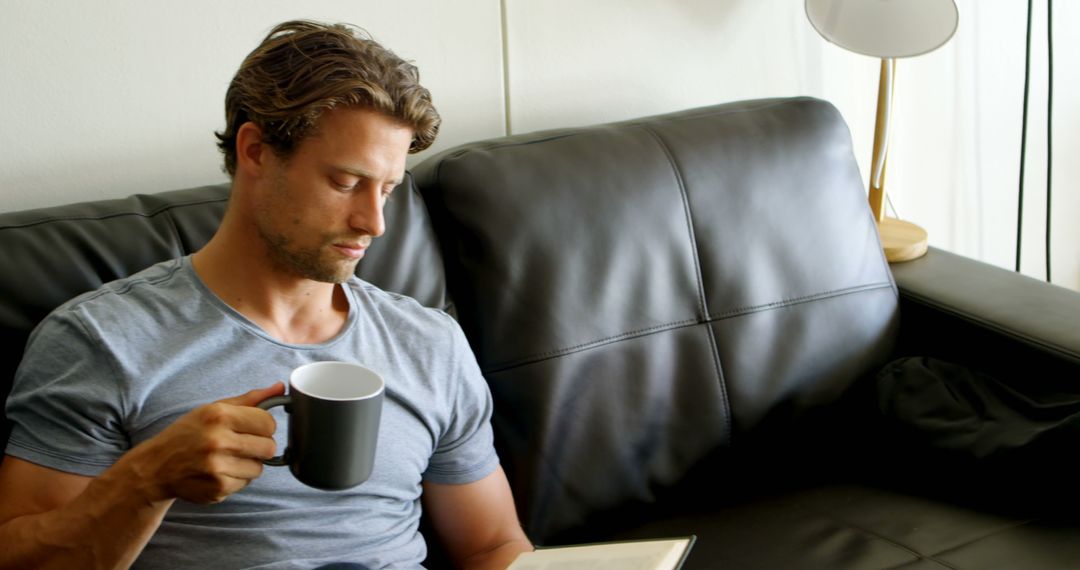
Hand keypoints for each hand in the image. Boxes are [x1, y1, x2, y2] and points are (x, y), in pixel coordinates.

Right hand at [115, 383, 284, 504]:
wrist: (156, 466)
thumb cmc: (189, 433)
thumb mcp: (214, 409)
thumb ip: (250, 400)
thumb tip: (280, 387)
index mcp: (219, 416)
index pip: (268, 422)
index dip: (264, 426)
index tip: (252, 428)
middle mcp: (217, 441)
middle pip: (269, 447)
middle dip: (259, 446)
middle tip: (240, 444)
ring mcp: (217, 468)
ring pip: (259, 468)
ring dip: (249, 464)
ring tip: (227, 458)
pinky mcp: (217, 489)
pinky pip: (246, 483)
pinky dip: (237, 479)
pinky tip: (219, 472)